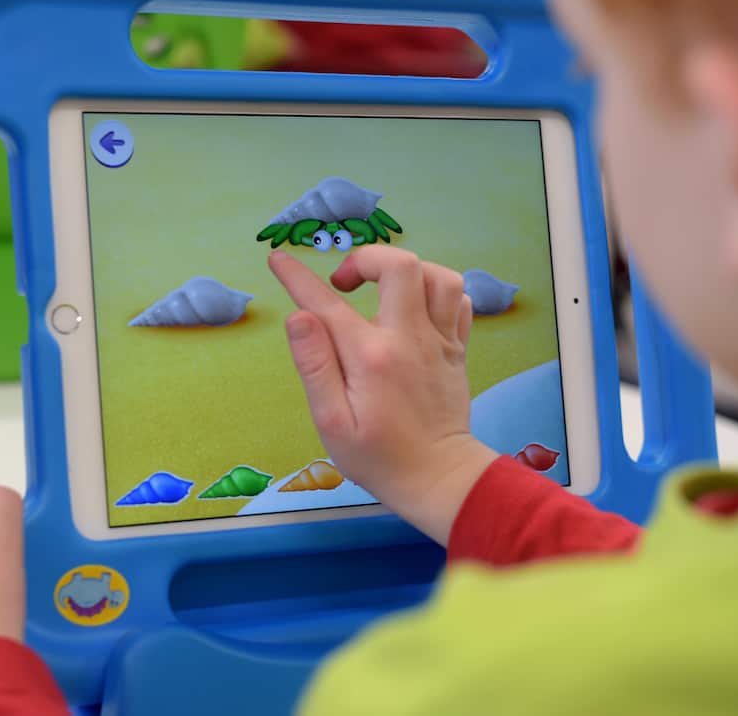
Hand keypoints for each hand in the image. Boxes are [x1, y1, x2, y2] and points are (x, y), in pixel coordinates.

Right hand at [269, 247, 497, 544]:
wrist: (438, 478)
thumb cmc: (377, 457)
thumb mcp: (332, 422)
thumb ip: (315, 365)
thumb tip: (298, 316)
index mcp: (371, 356)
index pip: (327, 302)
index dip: (297, 276)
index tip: (279, 260)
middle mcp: (409, 338)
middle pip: (400, 265)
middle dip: (366, 259)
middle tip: (344, 284)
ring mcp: (439, 341)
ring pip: (438, 275)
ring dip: (407, 272)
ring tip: (383, 291)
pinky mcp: (457, 349)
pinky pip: (458, 299)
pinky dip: (436, 292)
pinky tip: (415, 309)